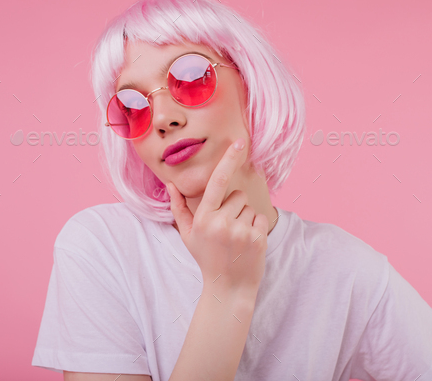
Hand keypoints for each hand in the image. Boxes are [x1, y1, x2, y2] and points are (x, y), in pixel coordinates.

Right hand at [166, 138, 268, 292]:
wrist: (228, 288)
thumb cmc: (206, 258)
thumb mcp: (187, 234)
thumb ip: (178, 208)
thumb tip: (170, 185)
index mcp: (203, 218)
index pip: (217, 181)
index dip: (228, 159)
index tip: (238, 142)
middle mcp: (221, 222)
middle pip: (237, 195)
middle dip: (235, 207)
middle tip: (227, 229)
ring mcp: (240, 231)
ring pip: (250, 207)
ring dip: (246, 218)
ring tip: (236, 238)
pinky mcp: (258, 238)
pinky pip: (262, 218)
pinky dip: (257, 227)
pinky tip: (247, 243)